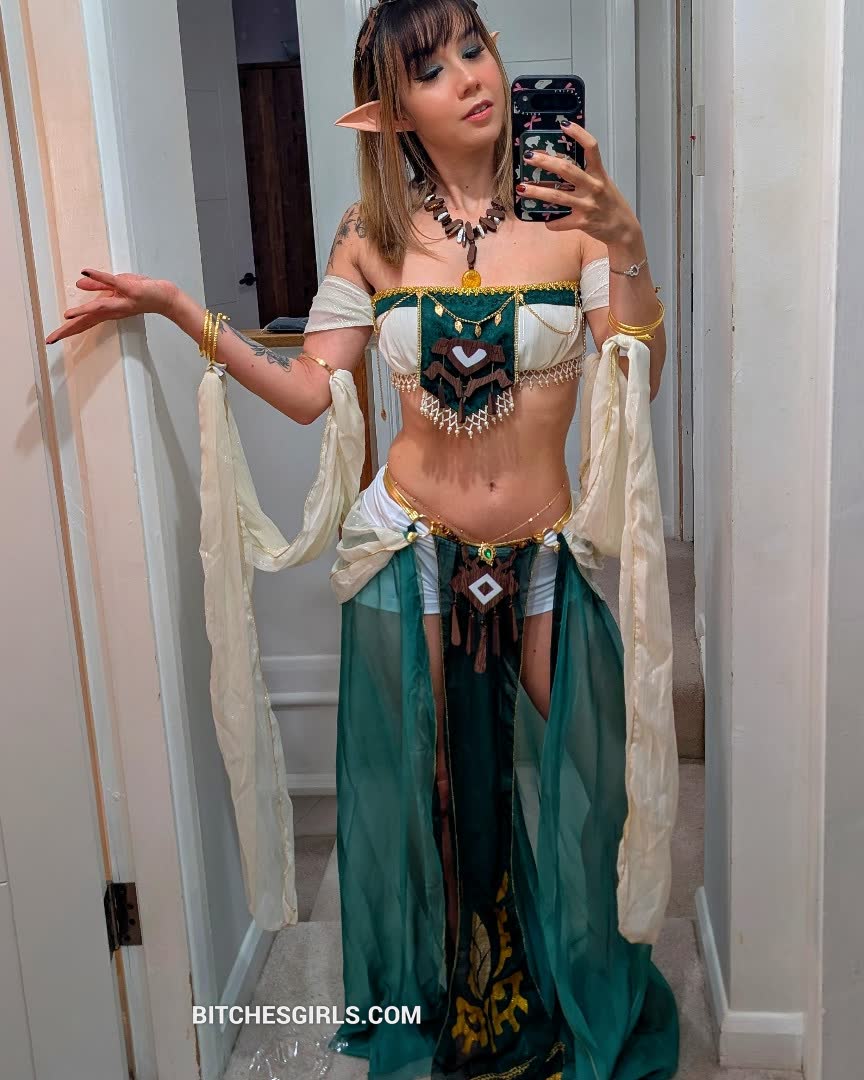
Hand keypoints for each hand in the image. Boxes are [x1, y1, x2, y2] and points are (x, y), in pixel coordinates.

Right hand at [44, 269, 177, 344]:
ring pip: (99, 307)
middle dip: (68, 330)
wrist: (166, 297)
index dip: (68, 330)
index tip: (52, 338)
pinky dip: (99, 276)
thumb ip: (98, 285)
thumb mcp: (117, 287)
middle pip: (87, 321)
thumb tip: (79, 283)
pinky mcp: (131, 289)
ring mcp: (122, 301)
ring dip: (82, 310)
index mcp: (108, 311)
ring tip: (66, 315)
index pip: (85, 322)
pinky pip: (113, 281)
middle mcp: (114, 310)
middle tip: (51, 339)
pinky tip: (84, 273)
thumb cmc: (143, 292)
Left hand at [516, 122, 639, 243]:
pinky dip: (551, 223)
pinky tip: (545, 221)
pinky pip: (561, 222)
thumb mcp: (603, 183)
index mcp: (599, 174)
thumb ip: (586, 174)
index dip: (578, 134)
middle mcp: (593, 186)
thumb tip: (561, 165)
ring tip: (522, 188)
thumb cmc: (610, 204)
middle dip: (545, 162)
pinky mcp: (582, 222)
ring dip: (537, 192)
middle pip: (567, 170)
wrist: (623, 228)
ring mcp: (587, 205)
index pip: (591, 147)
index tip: (564, 124)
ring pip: (558, 196)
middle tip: (529, 157)